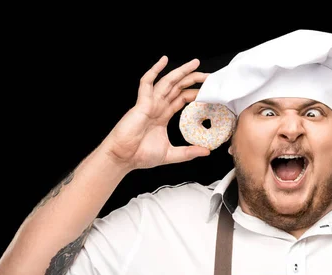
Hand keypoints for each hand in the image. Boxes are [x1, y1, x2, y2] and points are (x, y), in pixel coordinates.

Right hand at [103, 56, 210, 170]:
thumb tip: (206, 151)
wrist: (123, 158)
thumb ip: (188, 152)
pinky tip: (163, 61)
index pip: (182, 98)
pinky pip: (147, 83)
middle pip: (178, 87)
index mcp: (163, 115)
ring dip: (181, 72)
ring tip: (195, 64)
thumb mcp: (171, 154)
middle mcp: (157, 106)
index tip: (208, 90)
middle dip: (192, 78)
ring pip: (167, 82)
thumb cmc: (140, 155)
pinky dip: (154, 71)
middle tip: (208, 75)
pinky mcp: (141, 104)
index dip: (195, 92)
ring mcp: (149, 103)